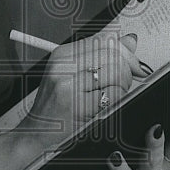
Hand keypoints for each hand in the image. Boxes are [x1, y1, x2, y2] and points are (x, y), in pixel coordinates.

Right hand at [27, 31, 145, 133]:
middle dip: (126, 69)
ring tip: (112, 93)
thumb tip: (129, 41)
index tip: (131, 63)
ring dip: (123, 85)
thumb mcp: (73, 74)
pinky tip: (107, 104)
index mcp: (62, 54)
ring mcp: (69, 85)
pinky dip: (118, 99)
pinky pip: (113, 95)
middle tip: (122, 82)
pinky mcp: (77, 105)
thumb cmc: (56, 104)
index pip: (104, 40)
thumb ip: (101, 55)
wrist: (37, 129)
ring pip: (116, 72)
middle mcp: (63, 66)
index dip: (124, 51)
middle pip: (112, 54)